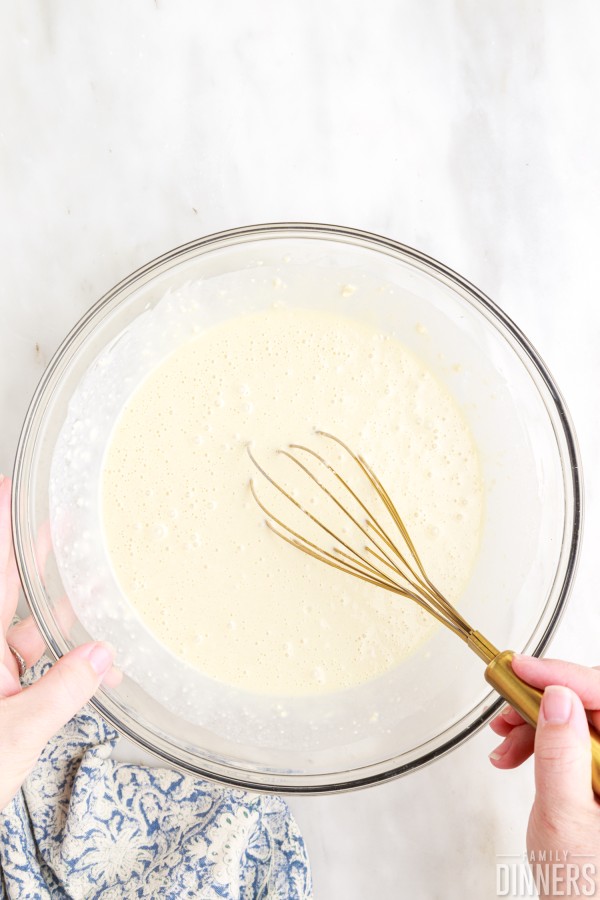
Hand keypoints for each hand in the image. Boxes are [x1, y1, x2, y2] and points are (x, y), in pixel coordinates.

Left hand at [0, 473, 115, 811]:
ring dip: (63, 620)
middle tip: (56, 521)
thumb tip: (100, 656)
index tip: (6, 492)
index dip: (0, 531)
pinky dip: (65, 665)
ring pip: (28, 633)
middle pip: (8, 592)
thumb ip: (63, 691)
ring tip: (98, 595)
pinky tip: (96, 665)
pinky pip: (36, 668)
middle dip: (34, 557)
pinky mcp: (1, 697)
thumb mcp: (17, 734)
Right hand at [489, 654, 599, 897]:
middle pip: (590, 702)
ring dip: (533, 719)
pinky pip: (570, 737)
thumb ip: (560, 756)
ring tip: (505, 740)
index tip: (524, 669)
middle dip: (543, 697)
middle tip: (507, 706)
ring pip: (575, 716)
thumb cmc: (586, 888)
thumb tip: (556, 699)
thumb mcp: (565, 820)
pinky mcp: (597, 773)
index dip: (564, 676)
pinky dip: (537, 738)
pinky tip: (515, 753)